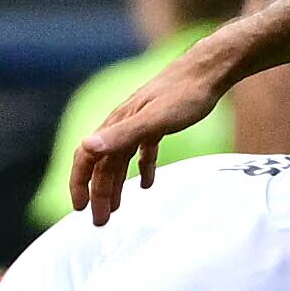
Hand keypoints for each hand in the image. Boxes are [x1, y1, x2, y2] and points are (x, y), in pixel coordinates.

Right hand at [68, 48, 232, 221]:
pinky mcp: (159, 122)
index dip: (80, 183)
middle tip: (100, 221)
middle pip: (104, 163)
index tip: (80, 209)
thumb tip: (87, 147)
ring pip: (122, 159)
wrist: (209, 69)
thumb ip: (121, 135)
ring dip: (116, 184)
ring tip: (116, 208)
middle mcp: (124, 123)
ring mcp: (141, 122)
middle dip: (99, 193)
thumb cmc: (185, 94)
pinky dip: (143, 168)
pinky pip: (144, 150)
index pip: (87, 157)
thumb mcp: (154, 119)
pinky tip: (148, 183)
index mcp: (117, 123)